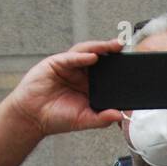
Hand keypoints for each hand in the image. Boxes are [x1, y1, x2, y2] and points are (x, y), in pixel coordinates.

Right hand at [5, 39, 124, 136]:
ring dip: (99, 48)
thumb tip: (120, 115)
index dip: (118, 67)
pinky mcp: (54, 64)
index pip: (107, 72)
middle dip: (110, 51)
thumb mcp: (85, 120)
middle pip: (98, 58)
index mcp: (90, 85)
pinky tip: (92, 57)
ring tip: (112, 46)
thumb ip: (102, 118)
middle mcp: (80, 73)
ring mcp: (68, 67)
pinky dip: (81, 57)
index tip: (133, 64)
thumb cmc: (58, 118)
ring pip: (85, 53)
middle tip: (124, 46)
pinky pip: (70, 58)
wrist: (33, 118)